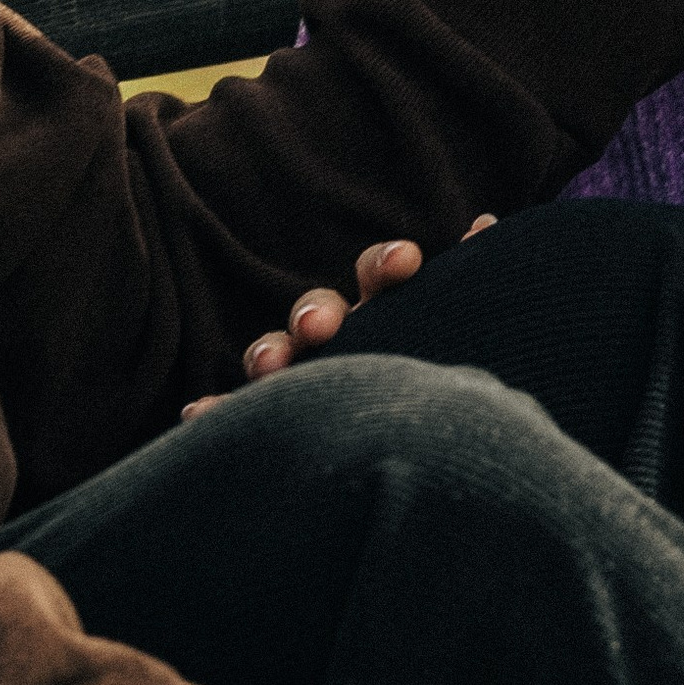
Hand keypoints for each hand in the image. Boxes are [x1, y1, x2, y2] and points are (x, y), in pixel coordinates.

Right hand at [180, 227, 485, 418]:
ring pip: (274, 358)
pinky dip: (215, 411)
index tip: (407, 261)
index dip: (386, 265)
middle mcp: (341, 342)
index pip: (380, 276)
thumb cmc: (455, 390)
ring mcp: (305, 382)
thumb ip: (474, 281)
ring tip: (272, 367)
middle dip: (316, 313)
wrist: (437, 462)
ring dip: (269, 354)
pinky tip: (196, 414)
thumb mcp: (468, 333)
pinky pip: (237, 415)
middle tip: (321, 328)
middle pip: (316, 312)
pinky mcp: (272, 422)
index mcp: (389, 315)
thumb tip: (487, 222)